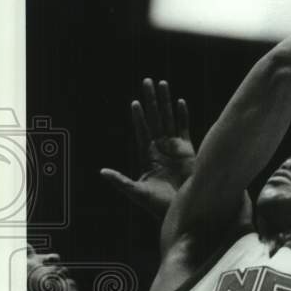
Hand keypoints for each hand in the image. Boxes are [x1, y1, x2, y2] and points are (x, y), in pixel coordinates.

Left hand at [101, 78, 195, 217]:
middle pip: (154, 118)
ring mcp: (174, 148)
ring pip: (168, 118)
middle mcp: (160, 148)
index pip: (142, 131)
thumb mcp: (137, 193)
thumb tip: (102, 172)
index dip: (139, 117)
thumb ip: (121, 181)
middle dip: (151, 100)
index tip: (135, 103)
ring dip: (165, 101)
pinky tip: (180, 102)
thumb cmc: (158, 205)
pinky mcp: (188, 151)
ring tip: (162, 83)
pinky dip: (183, 115)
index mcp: (147, 155)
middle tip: (147, 81)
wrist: (181, 209)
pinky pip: (184, 128)